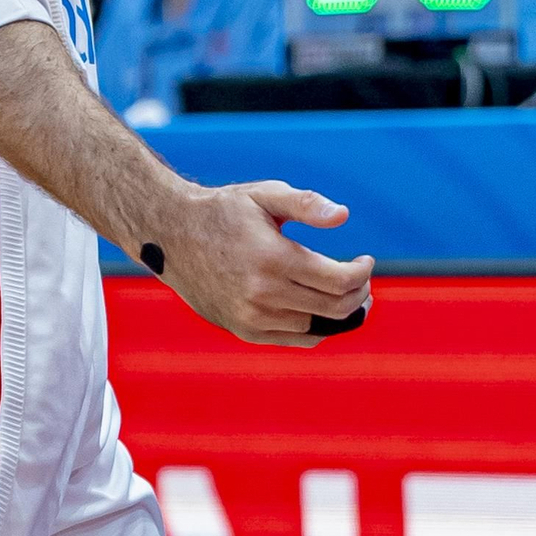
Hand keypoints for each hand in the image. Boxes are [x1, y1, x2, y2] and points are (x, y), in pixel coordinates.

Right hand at [156, 180, 372, 348]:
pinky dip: (315, 328)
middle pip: (335, 308)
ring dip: (338, 312)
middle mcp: (262, 294)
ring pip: (316, 326)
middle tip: (362, 279)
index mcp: (272, 258)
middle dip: (358, 293)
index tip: (365, 261)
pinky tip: (320, 311)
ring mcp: (251, 317)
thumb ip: (306, 204)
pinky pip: (294, 339)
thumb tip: (343, 216)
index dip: (361, 273)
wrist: (170, 234)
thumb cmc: (222, 210)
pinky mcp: (243, 330)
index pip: (339, 281)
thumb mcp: (263, 195)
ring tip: (344, 294)